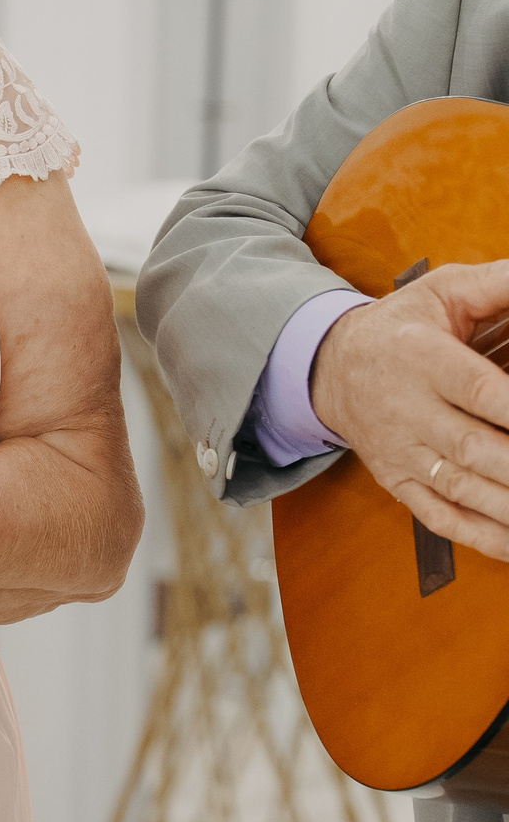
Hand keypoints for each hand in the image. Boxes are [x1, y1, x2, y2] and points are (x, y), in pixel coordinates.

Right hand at [309, 263, 508, 563]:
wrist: (330, 367)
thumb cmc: (400, 326)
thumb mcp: (443, 290)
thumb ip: (498, 284)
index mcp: (421, 356)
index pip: (478, 388)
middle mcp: (408, 409)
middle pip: (474, 447)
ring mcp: (401, 452)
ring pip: (462, 488)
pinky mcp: (399, 482)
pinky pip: (441, 518)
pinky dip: (482, 537)